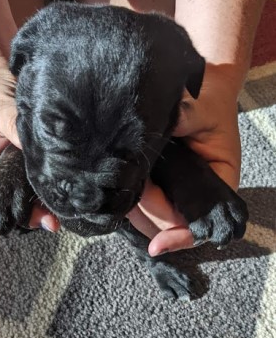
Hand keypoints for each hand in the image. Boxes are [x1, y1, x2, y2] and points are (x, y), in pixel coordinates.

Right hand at [0, 59, 59, 231]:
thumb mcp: (1, 109)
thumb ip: (18, 131)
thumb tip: (43, 154)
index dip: (14, 209)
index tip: (38, 215)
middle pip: (8, 201)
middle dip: (31, 212)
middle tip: (55, 219)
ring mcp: (6, 167)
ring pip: (22, 193)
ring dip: (41, 201)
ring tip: (62, 212)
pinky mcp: (21, 159)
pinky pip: (33, 178)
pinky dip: (46, 186)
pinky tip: (62, 193)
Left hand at [128, 65, 240, 255]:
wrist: (199, 91)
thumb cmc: (207, 101)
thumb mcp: (200, 109)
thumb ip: (185, 118)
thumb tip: (163, 123)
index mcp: (217, 181)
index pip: (200, 222)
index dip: (179, 236)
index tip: (157, 246)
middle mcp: (196, 190)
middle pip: (170, 224)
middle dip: (148, 214)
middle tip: (129, 188)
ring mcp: (175, 187)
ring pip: (152, 215)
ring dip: (136, 207)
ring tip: (122, 184)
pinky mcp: (158, 180)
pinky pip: (143, 199)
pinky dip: (130, 197)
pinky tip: (119, 185)